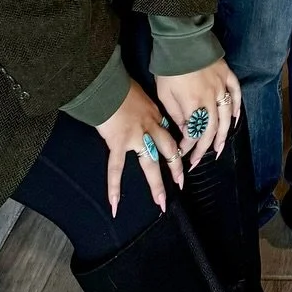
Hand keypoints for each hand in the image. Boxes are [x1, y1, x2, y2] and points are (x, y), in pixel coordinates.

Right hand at [96, 78, 183, 215]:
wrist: (108, 87)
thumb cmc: (121, 87)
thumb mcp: (142, 95)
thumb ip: (145, 108)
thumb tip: (143, 113)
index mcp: (155, 115)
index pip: (170, 134)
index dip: (177, 147)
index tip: (182, 157)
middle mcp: (150, 127)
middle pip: (168, 150)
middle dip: (176, 167)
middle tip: (181, 183)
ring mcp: (136, 137)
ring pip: (150, 164)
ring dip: (156, 184)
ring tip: (161, 202)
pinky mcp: (118, 143)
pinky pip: (116, 168)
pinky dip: (114, 187)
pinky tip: (115, 204)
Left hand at [155, 59, 241, 169]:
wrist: (182, 41)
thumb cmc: (169, 69)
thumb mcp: (165, 95)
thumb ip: (176, 115)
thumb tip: (186, 130)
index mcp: (194, 104)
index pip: (194, 132)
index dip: (188, 145)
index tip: (181, 151)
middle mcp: (211, 98)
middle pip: (212, 128)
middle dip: (204, 147)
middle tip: (198, 160)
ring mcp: (222, 86)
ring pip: (227, 116)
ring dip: (223, 134)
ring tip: (219, 149)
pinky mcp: (227, 75)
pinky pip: (236, 94)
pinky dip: (237, 107)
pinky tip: (235, 119)